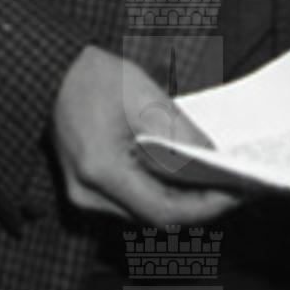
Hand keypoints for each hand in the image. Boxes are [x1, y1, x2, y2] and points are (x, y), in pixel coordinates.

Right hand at [51, 45, 240, 226]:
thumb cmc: (94, 78)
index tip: (239, 193)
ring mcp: (85, 198)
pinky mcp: (88, 191)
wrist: (51, 73)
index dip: (205, 206)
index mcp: (100, 171)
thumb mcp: (142, 95)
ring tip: (219, 181)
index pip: (163, 210)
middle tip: (238, 187)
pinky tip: (186, 176)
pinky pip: (133, 202)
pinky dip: (162, 192)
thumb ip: (178, 129)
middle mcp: (89, 196)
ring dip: (182, 200)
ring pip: (145, 213)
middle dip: (200, 205)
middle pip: (156, 217)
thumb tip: (215, 156)